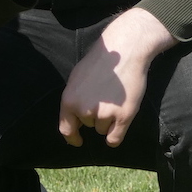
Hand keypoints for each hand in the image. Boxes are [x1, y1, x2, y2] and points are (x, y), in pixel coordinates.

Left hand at [57, 8, 175, 147]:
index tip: (78, 141)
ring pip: (103, 130)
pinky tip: (119, 125)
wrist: (124, 51)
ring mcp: (104, 114)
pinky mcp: (123, 116)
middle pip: (89, 126)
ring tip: (115, 99)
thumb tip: (75, 119)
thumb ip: (74, 100)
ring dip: (109, 120)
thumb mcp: (76, 79)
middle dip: (96, 115)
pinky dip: (115, 136)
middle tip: (105, 96)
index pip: (66, 129)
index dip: (72, 137)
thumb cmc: (100, 62)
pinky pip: (115, 138)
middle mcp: (84, 110)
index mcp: (69, 100)